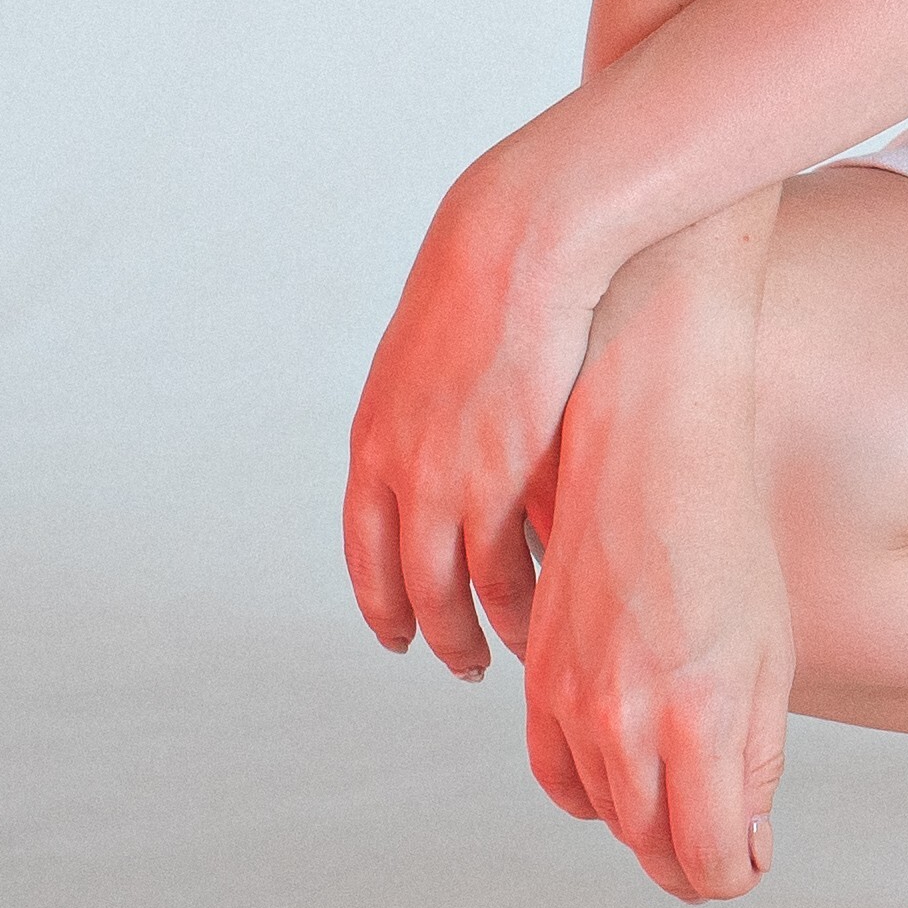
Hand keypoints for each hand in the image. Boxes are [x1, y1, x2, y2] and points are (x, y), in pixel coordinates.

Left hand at [340, 145, 596, 679]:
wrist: (515, 244)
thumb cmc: (492, 281)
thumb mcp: (437, 352)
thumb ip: (437, 406)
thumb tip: (459, 437)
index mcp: (375, 438)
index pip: (365, 546)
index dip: (380, 598)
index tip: (397, 632)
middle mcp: (396, 469)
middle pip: (401, 582)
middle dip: (428, 631)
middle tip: (457, 663)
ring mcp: (445, 477)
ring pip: (450, 589)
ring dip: (474, 632)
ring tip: (503, 656)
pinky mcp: (502, 474)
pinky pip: (503, 568)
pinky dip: (519, 604)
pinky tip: (542, 616)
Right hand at [521, 361, 794, 902]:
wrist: (647, 458)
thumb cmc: (728, 548)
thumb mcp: (769, 657)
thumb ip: (756, 758)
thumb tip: (744, 846)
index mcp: (698, 716)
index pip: (708, 856)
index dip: (735, 877)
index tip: (752, 865)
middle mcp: (624, 720)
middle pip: (653, 848)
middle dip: (695, 866)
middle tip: (727, 857)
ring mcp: (571, 702)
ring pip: (606, 817)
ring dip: (648, 830)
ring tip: (689, 816)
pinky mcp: (538, 681)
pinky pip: (556, 775)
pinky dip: (592, 796)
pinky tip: (627, 787)